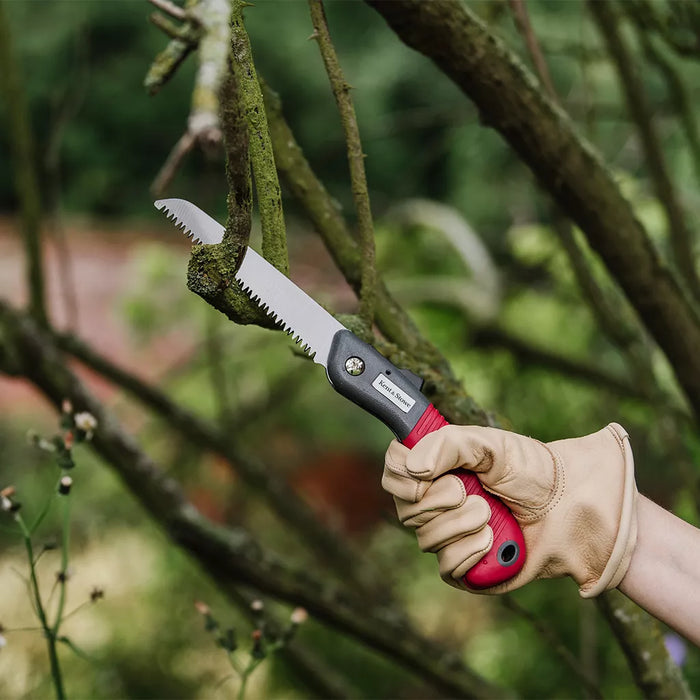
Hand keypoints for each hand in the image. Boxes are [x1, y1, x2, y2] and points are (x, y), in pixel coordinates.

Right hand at [382, 423, 637, 596]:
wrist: (572, 508)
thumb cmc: (532, 471)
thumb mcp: (490, 445)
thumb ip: (447, 445)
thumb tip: (413, 468)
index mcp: (437, 469)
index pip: (393, 472)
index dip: (400, 475)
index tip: (422, 474)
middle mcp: (437, 503)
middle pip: (405, 509)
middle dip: (438, 501)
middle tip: (468, 491)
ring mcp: (450, 536)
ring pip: (426, 539)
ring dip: (461, 524)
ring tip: (491, 514)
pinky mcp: (466, 567)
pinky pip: (447, 567)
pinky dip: (470, 552)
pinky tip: (494, 540)